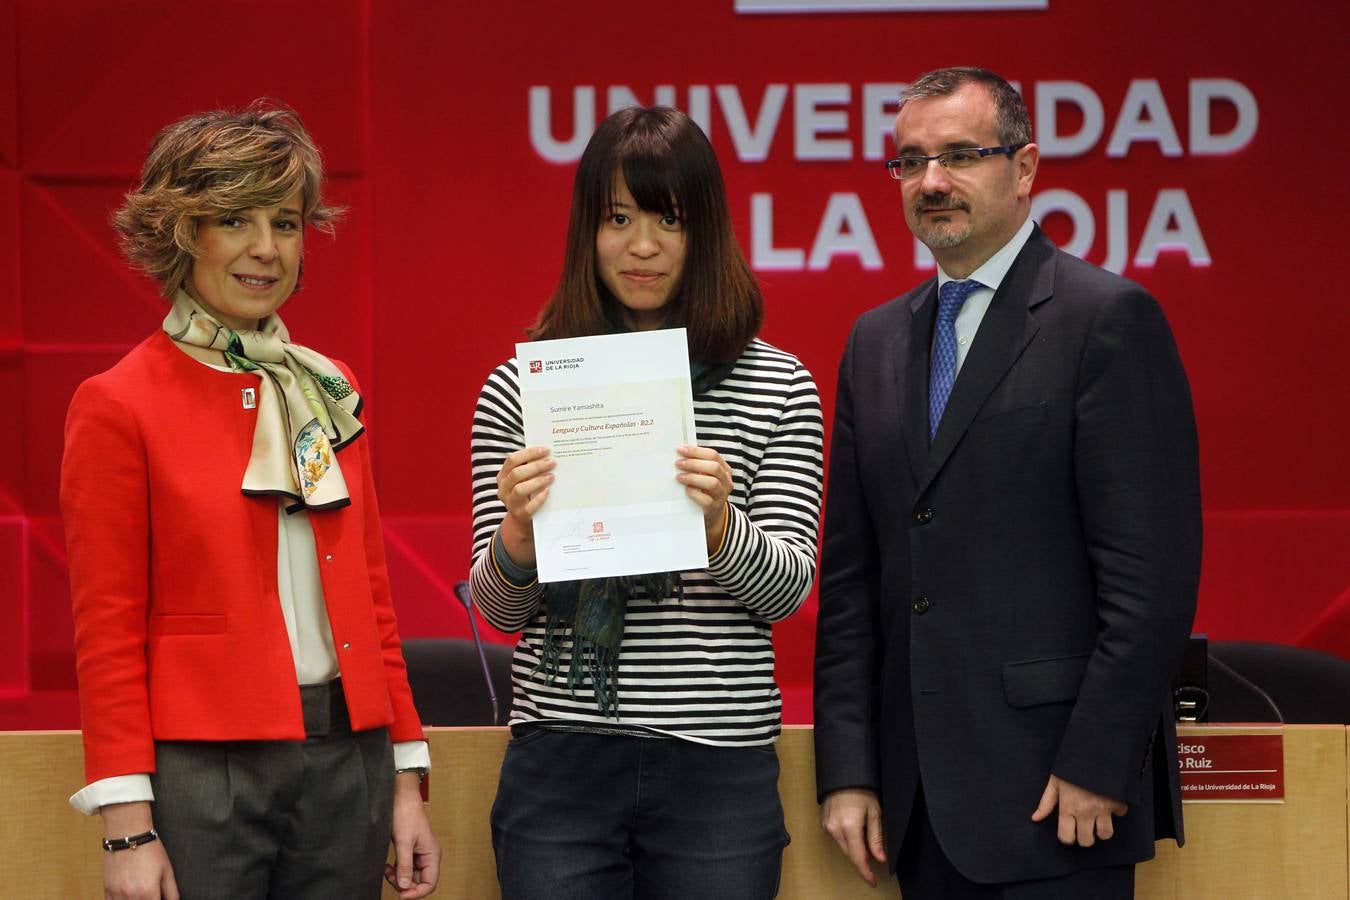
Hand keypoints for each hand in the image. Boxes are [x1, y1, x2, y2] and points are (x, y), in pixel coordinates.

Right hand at [101, 802, 177, 899]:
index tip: (159, 899)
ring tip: (141, 894)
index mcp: (148, 893)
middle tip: (151, 895)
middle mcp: (131, 897)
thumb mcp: (167, 871)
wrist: (128, 834)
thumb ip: (171, 892)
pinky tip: (129, 896)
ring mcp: (116, 894)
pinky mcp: (107, 890)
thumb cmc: (150, 851)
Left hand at [384, 774, 440, 897]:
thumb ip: (405, 865)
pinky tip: (388, 867)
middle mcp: (428, 856)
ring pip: (411, 877)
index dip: (417, 893)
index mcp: (432, 854)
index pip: (430, 883)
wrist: (401, 798)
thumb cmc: (406, 815)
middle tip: (391, 878)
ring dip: (399, 878)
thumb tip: (404, 886)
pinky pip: (405, 868)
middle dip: (405, 885)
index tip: (402, 895)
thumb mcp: (404, 842)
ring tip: (387, 871)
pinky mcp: (410, 851)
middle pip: (420, 882)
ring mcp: (419, 854)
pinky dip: (396, 871)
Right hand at [495, 446, 553, 568]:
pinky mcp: (520, 514)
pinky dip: (540, 498)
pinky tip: (548, 491)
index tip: (545, 450)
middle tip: (552, 463)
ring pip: (520, 489)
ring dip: (538, 481)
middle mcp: (503, 489)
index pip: (512, 460)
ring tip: (552, 476)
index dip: (529, 453)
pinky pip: (529, 506)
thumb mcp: (523, 479)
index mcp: (503, 476)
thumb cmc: (526, 492)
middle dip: (536, 466)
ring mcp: (510, 502)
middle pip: (517, 473)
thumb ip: (529, 467)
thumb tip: (547, 454)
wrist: (522, 518)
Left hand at [675, 445, 731, 549]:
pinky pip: (706, 500)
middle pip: (714, 467)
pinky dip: (694, 493)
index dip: (697, 451)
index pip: (713, 455)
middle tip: (678, 463)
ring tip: (679, 477)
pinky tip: (686, 489)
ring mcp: (721, 495)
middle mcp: (726, 481)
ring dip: (693, 478)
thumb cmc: (705, 489)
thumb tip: (681, 453)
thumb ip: (698, 465)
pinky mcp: (713, 508)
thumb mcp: (706, 475)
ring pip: (712, 483)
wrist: (712, 513)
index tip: (681, 450)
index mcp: (724, 469)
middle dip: (694, 463)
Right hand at [820, 788, 885, 886]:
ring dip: (854, 850)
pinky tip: (855, 834)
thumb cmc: (861, 790)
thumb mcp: (875, 813)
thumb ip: (876, 838)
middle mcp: (835, 829)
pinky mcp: (824, 823)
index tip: (872, 881)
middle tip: (873, 864)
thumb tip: (879, 858)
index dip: (866, 872)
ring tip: (866, 842)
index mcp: (849, 827)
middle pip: (849, 855)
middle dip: (861, 861)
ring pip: (843, 848)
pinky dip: (847, 841)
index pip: (858, 858)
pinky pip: (837, 839)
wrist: (844, 775)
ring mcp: (827, 826)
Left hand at [1030, 774, 1126, 846]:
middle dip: (1084, 837)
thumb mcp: (1055, 781)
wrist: (1094, 749)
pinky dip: (1116, 811)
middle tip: (1083, 827)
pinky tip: (1109, 803)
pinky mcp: (1118, 801)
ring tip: (1097, 820)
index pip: (1066, 837)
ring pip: (1105, 834)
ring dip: (1101, 830)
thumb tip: (1035, 818)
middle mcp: (1086, 811)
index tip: (1068, 832)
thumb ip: (1046, 802)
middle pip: (1087, 841)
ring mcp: (1103, 808)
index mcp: (1068, 807)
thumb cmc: (1071, 765)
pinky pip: (1120, 815)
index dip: (1067, 837)